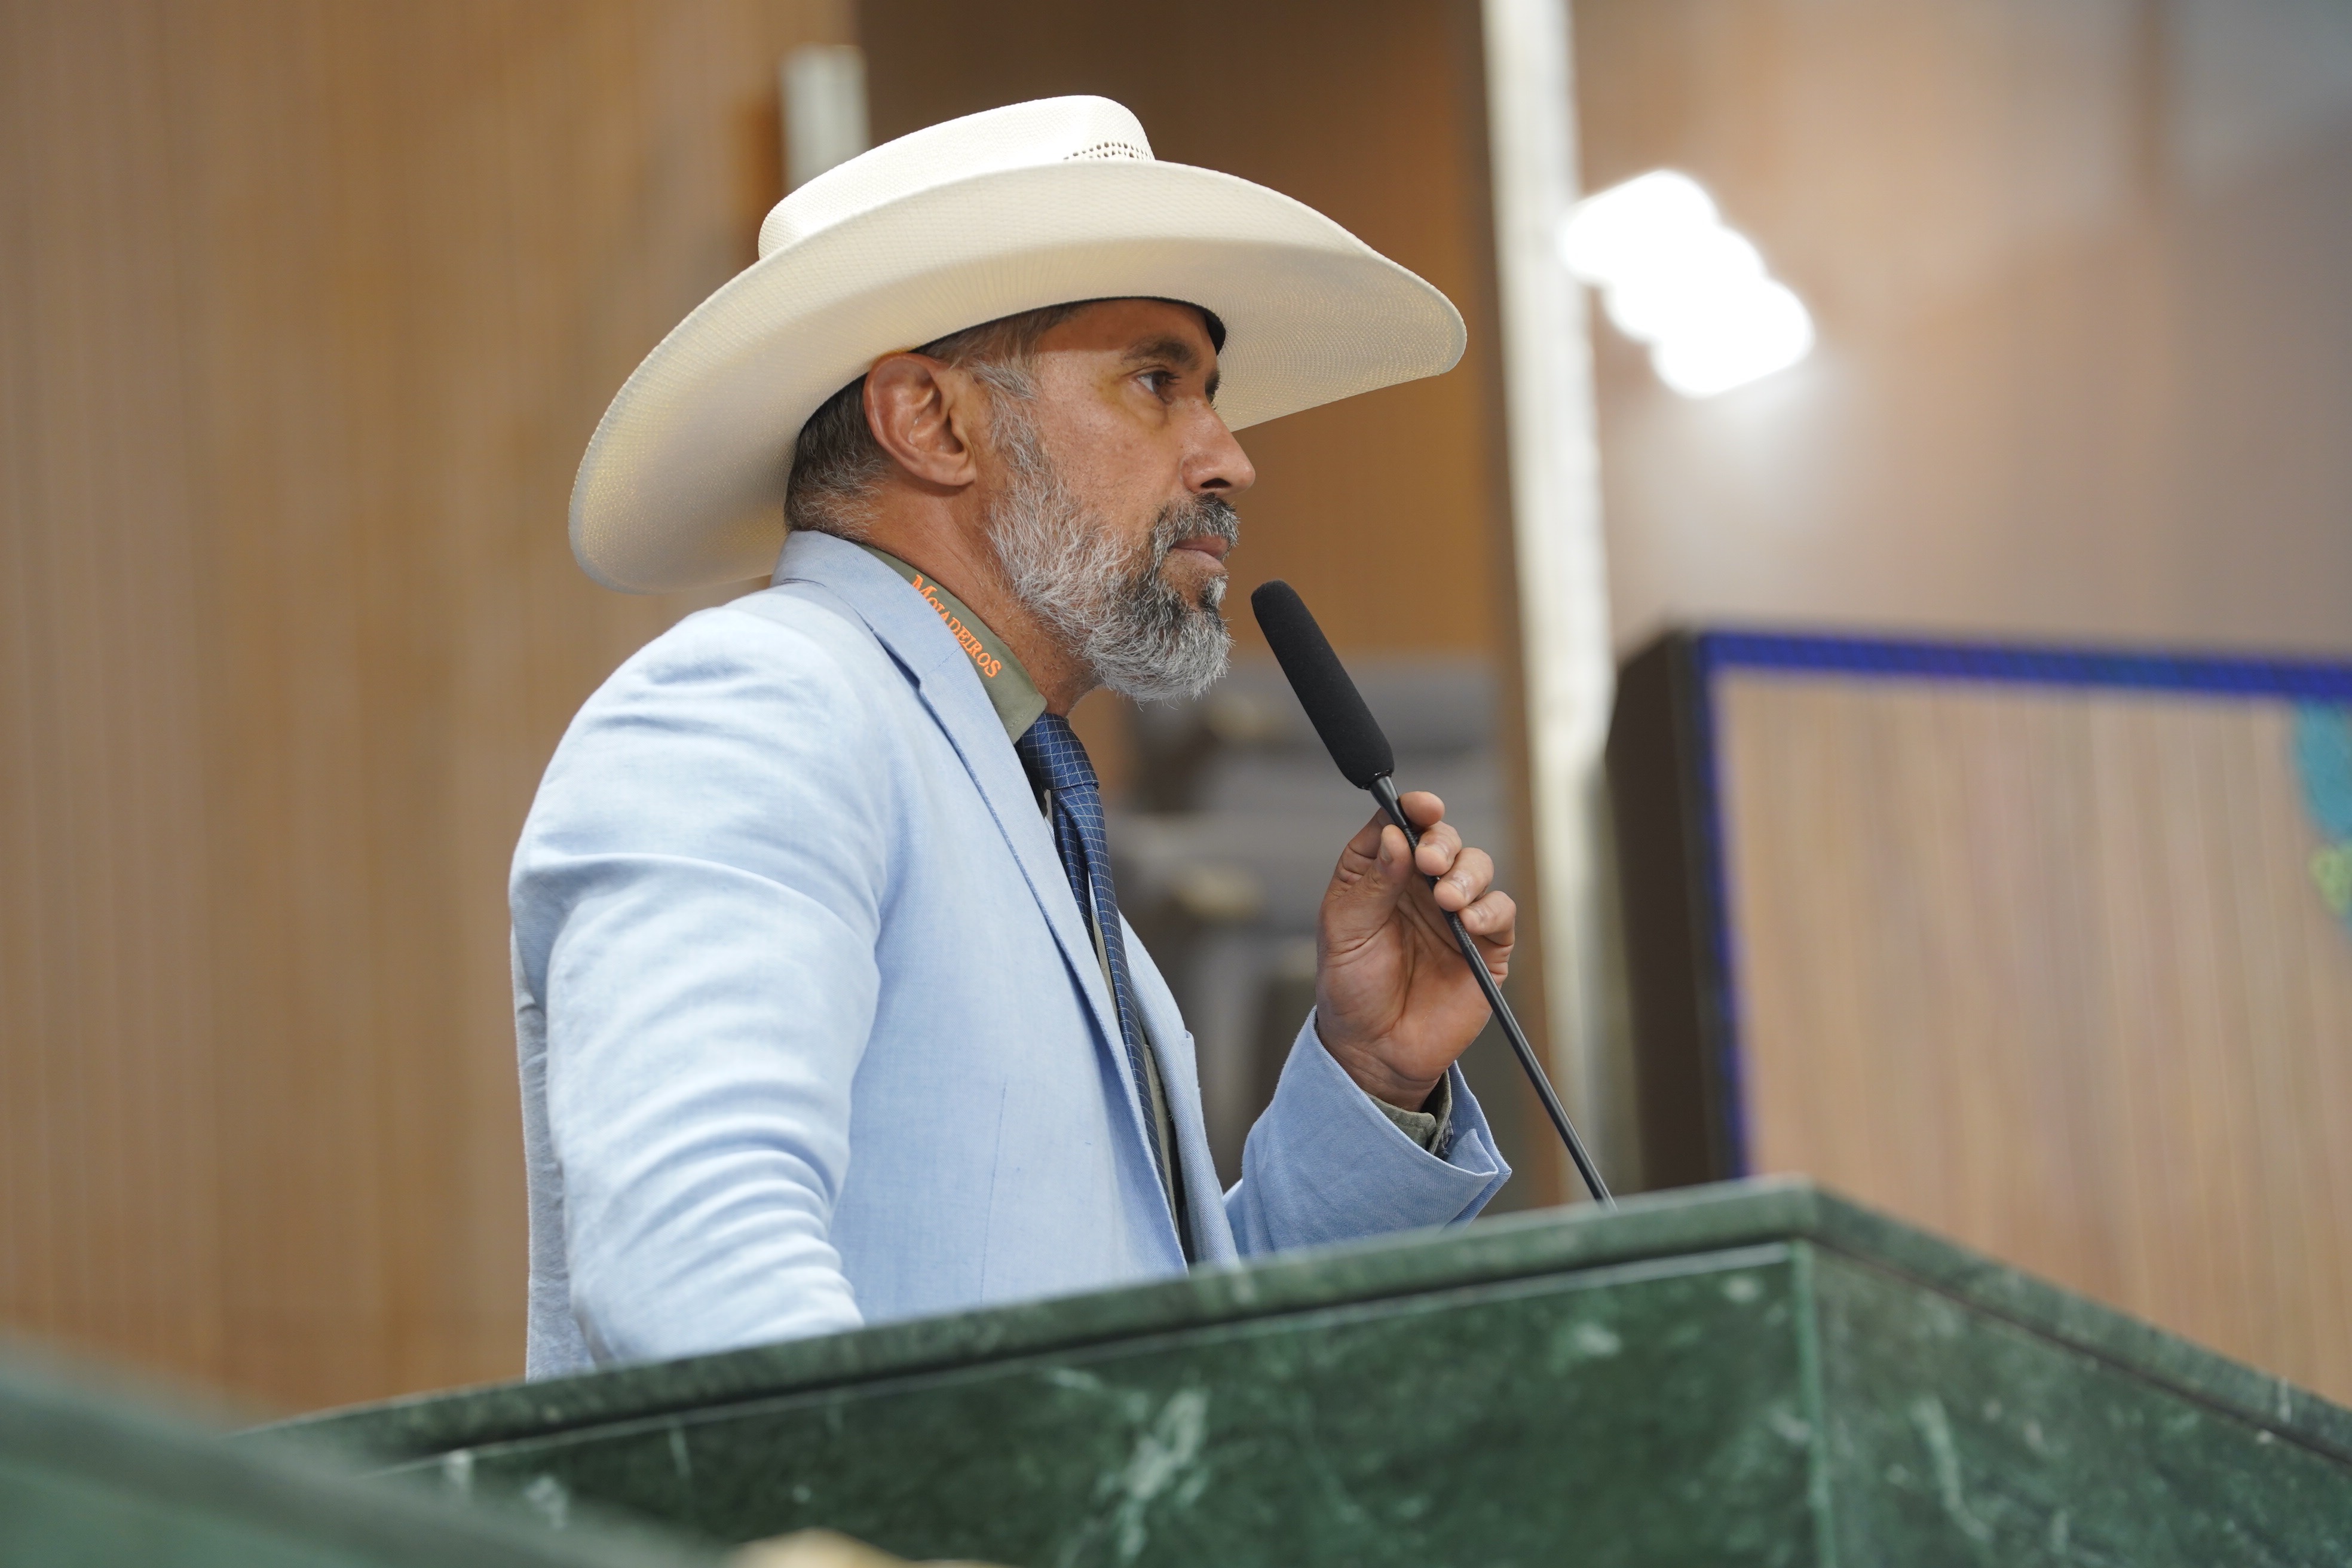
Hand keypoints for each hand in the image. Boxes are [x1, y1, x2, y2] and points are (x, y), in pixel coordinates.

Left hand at [1313, 791, 1515, 1108]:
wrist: (1375, 1049)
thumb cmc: (1352, 989)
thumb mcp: (1345, 930)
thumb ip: (1371, 882)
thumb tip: (1394, 835)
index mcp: (1381, 874)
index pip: (1401, 826)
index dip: (1413, 809)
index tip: (1422, 807)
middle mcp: (1420, 888)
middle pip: (1444, 841)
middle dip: (1443, 842)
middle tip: (1431, 862)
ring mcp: (1455, 915)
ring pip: (1477, 868)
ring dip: (1466, 874)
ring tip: (1448, 900)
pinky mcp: (1485, 946)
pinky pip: (1500, 912)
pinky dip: (1490, 909)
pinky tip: (1468, 922)